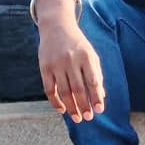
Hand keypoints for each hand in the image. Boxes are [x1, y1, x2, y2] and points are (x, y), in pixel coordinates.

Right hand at [35, 0, 104, 121]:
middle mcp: (71, 60)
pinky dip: (55, 101)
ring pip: (63, 91)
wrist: (56, 27)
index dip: (96, 97)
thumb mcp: (90, 55)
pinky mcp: (44, 67)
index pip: (93, 81)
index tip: (99, 110)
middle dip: (83, 105)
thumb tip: (100, 97)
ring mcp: (56, 64)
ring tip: (77, 117)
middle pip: (78, 89)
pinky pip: (49, 89)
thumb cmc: (78, 45)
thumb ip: (96, 74)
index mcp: (86, 56)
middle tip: (87, 118)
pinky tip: (62, 110)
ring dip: (71, 107)